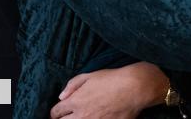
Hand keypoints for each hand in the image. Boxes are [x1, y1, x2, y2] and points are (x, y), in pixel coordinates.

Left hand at [50, 61, 168, 117]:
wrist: (134, 88)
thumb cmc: (112, 79)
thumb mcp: (90, 75)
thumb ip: (72, 85)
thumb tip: (61, 96)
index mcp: (75, 101)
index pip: (56, 112)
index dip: (56, 112)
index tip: (60, 111)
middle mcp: (81, 115)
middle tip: (69, 116)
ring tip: (84, 116)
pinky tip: (97, 118)